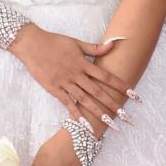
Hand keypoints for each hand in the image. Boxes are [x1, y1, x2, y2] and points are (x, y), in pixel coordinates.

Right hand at [9, 24, 130, 135]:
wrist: (32, 44)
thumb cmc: (54, 42)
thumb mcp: (76, 43)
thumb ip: (95, 48)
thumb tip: (113, 44)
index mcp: (83, 63)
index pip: (106, 77)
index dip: (120, 86)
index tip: (133, 94)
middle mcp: (76, 75)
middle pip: (98, 92)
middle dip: (113, 104)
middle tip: (126, 116)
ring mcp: (65, 83)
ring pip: (85, 100)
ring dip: (98, 112)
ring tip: (110, 123)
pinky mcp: (53, 89)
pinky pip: (67, 103)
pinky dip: (76, 114)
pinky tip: (84, 124)